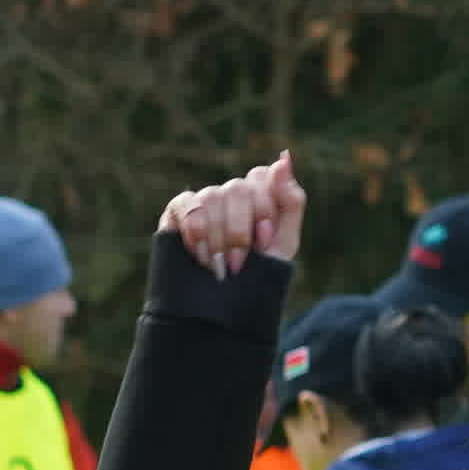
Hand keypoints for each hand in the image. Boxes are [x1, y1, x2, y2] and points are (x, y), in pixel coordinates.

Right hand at [162, 155, 306, 275]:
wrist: (219, 310)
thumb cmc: (256, 276)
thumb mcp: (284, 243)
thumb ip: (290, 201)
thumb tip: (283, 158)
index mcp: (260, 196)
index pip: (263, 176)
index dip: (265, 209)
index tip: (264, 243)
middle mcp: (232, 194)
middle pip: (238, 188)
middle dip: (240, 231)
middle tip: (239, 263)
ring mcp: (204, 201)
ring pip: (212, 196)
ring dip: (217, 237)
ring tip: (217, 267)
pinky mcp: (178, 211)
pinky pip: (185, 203)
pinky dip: (195, 229)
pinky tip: (198, 253)